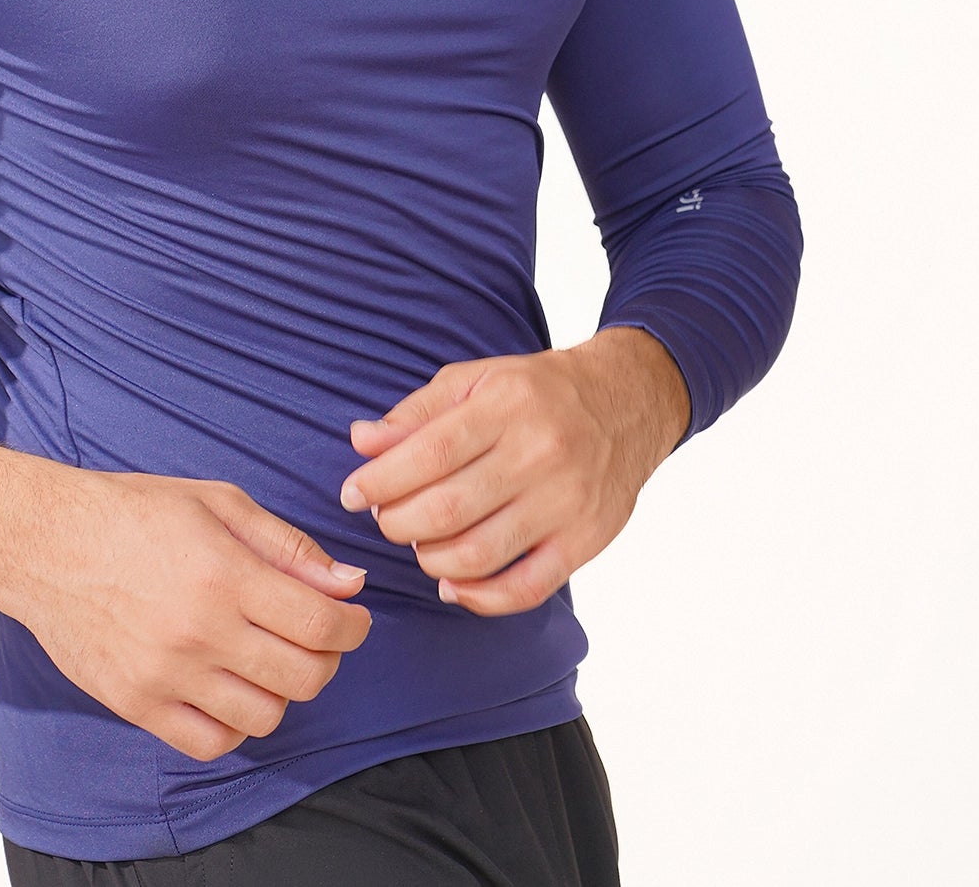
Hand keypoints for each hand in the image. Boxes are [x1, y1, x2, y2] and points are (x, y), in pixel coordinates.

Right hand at [0, 439, 373, 761]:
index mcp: (224, 573)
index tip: (352, 617)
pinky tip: (228, 689)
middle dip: (326, 658)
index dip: (352, 626)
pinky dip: (234, 724)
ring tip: (264, 658)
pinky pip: (211, 743)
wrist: (46, 541)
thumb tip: (347, 583)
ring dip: (280, 691)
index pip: (320, 622)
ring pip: (265, 716)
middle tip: (314, 636)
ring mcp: (167, 674)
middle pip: (304, 677)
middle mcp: (200, 630)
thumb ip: (287, 545)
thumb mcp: (217, 502)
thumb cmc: (134, 511)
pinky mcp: (137, 704)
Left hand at [337, 326, 691, 616]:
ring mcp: (566, 502)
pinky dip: (479, 598)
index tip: (352, 494)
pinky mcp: (585, 541)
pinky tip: (452, 586)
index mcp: (507, 405)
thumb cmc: (536, 392)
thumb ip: (416, 413)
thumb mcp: (476, 380)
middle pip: (447, 508)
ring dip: (430, 560)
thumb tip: (361, 441)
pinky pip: (524, 589)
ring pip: (478, 554)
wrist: (626, 402)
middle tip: (383, 519)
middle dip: (398, 523)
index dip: (381, 480)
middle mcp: (539, 453)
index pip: (429, 453)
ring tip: (418, 544)